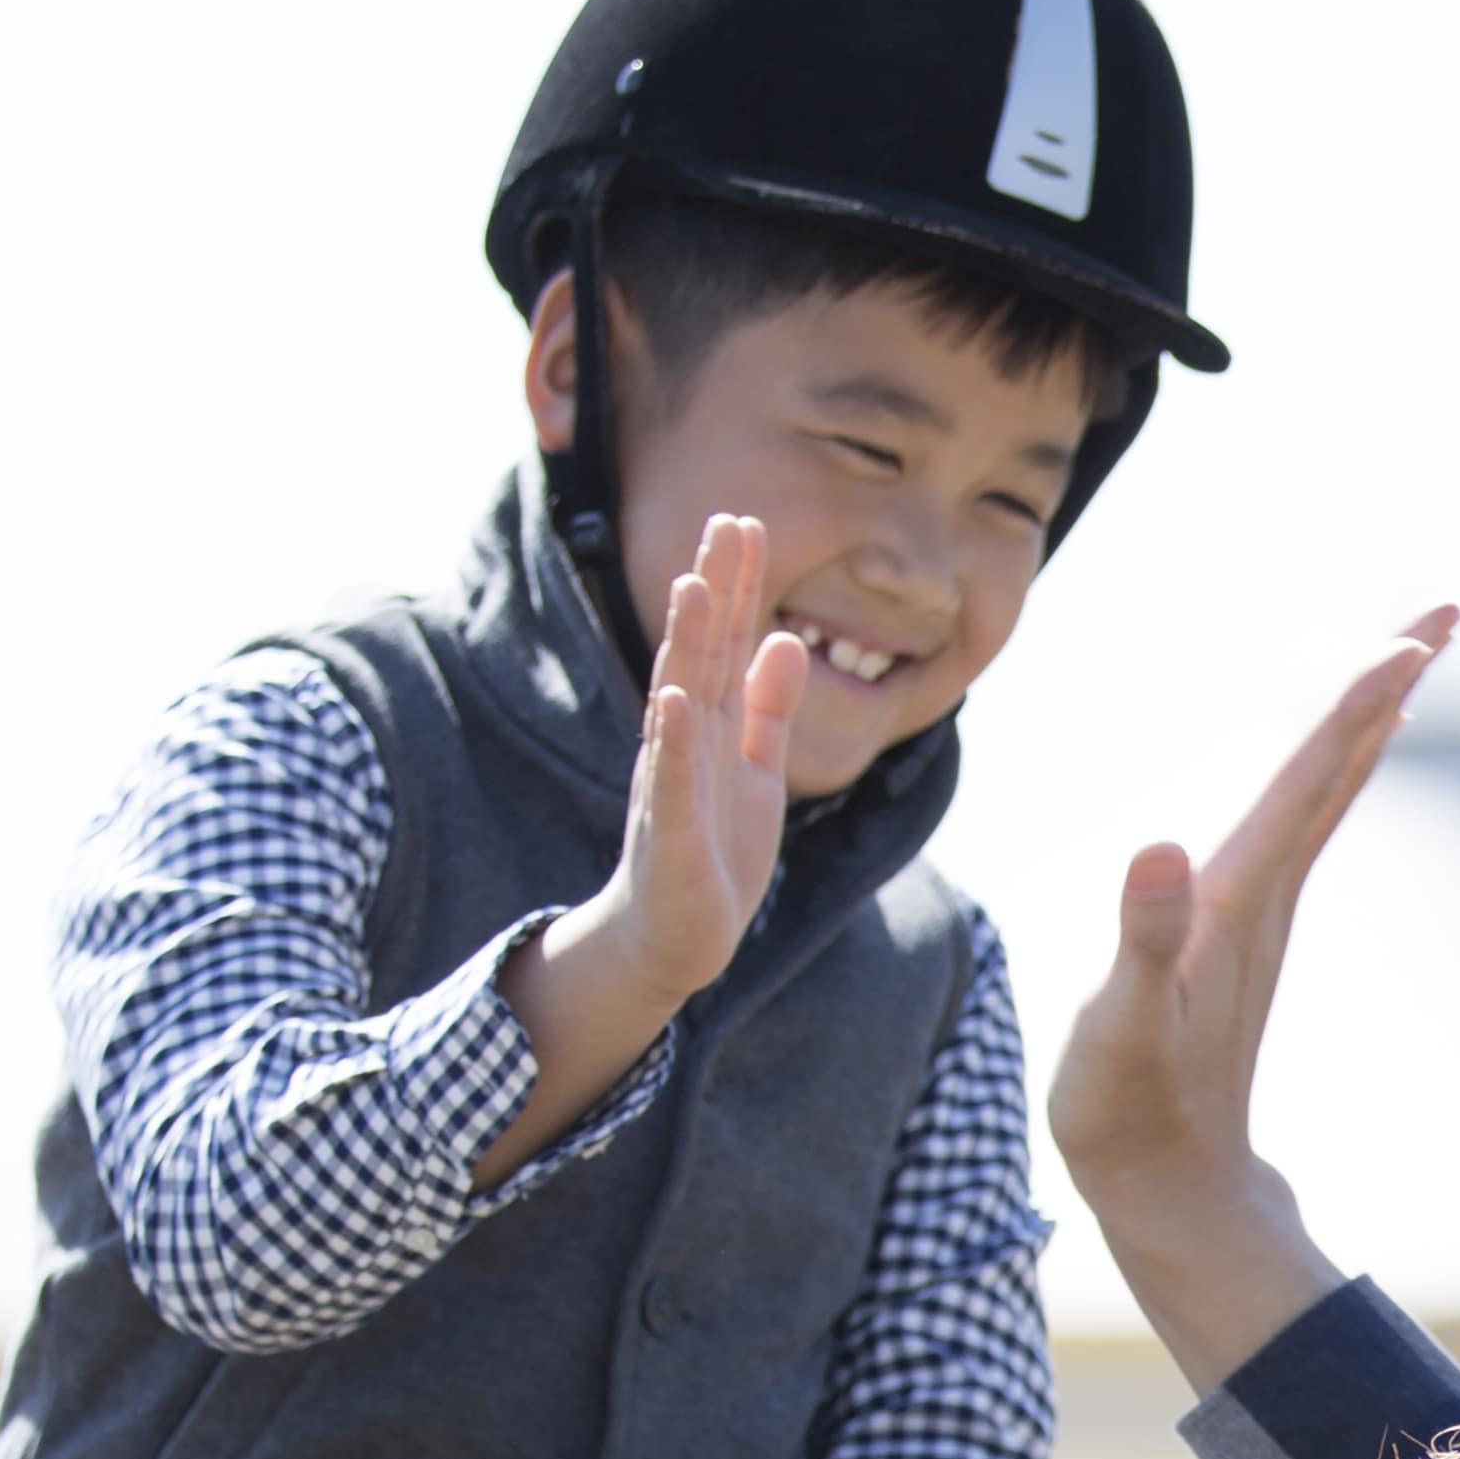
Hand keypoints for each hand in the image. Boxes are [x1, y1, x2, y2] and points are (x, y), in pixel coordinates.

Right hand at [481, 517, 806, 1179]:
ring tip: (695, 584)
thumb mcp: (757, 767)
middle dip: (717, 589)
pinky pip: (671, 778)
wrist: (679, 937)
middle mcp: (686, 740)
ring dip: (686, 645)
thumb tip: (788, 640)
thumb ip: (770, 706)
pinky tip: (675, 697)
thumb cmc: (716, 850)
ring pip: (680, 700)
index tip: (747, 522)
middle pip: (702, 652)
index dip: (739, 584)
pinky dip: (673, 739)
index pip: (726, 641)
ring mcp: (675, 781)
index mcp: (713, 723)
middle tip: (727, 521)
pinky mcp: (672, 832)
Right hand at [1050, 609, 1449, 1377]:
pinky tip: (1346, 754)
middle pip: (1343, 766)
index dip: (1359, 701)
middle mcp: (1270, 892)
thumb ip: (1147, 944)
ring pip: (1331, 789)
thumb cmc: (1131, 1111)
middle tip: (1447, 610)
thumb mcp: (1123, 1028)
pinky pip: (1305, 823)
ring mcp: (1265, 911)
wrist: (1170, 1187)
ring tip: (1407, 654)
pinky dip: (1332, 770)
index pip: (1313, 778)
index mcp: (1244, 897)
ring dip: (1369, 717)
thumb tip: (1160, 853)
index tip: (1416, 638)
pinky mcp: (1247, 929)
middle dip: (1391, 681)